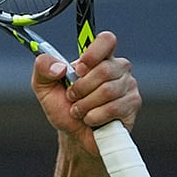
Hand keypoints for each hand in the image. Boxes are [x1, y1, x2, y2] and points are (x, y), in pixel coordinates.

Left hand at [31, 31, 139, 155]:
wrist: (74, 135)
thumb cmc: (62, 107)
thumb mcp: (43, 86)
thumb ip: (43, 68)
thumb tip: (59, 67)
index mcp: (98, 57)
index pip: (106, 40)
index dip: (94, 53)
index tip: (79, 69)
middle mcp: (117, 67)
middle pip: (104, 69)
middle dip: (81, 88)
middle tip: (72, 97)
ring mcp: (128, 85)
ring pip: (108, 90)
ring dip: (85, 104)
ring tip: (79, 110)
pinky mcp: (132, 103)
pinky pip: (114, 108)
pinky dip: (95, 116)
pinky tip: (90, 119)